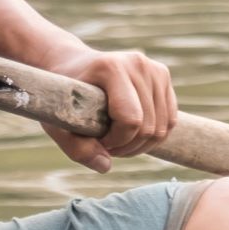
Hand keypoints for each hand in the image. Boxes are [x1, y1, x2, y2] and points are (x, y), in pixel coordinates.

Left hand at [46, 47, 176, 172]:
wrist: (72, 66)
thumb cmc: (62, 96)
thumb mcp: (58, 124)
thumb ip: (77, 148)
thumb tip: (106, 166)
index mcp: (111, 68)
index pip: (131, 120)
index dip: (117, 141)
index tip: (98, 140)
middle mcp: (137, 63)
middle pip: (149, 126)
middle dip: (128, 146)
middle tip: (106, 144)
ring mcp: (153, 68)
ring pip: (163, 127)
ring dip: (141, 144)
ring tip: (117, 140)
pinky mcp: (162, 74)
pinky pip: (170, 119)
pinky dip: (154, 135)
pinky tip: (131, 132)